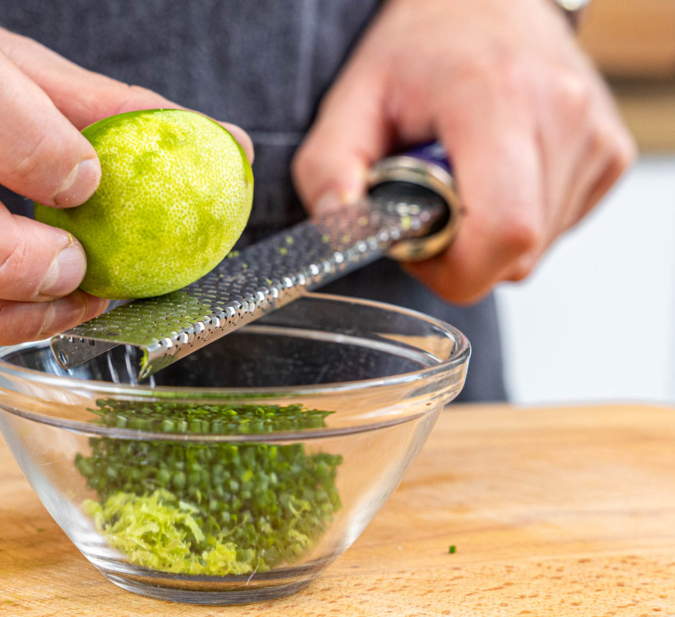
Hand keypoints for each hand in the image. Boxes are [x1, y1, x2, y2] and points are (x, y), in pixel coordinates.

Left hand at [292, 0, 634, 303]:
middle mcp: (561, 114)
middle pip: (518, 253)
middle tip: (429, 203)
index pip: (503, 232)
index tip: (416, 242)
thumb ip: (329, 171)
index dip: (452, 267)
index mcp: (496, 97)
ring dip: (487, 237)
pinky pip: (557, 229)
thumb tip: (340, 232)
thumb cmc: (419, 51)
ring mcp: (595, 137)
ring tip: (463, 179)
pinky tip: (496, 176)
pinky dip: (518, 220)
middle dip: (460, 252)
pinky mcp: (611, 154)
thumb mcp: (352, 101)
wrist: (483, 6)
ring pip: (537, 251)